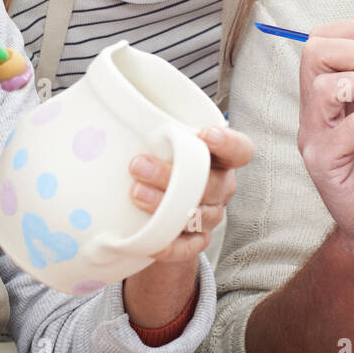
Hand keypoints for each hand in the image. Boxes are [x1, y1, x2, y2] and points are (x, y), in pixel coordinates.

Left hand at [128, 123, 250, 264]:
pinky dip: (168, 243)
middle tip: (138, 164)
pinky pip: (187, 247)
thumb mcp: (164, 144)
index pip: (240, 149)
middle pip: (209, 184)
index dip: (228, 143)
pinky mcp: (197, 241)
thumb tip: (113, 105)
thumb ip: (155, 130)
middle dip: (173, 175)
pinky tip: (148, 238)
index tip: (204, 134)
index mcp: (220, 158)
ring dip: (164, 206)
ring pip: (196, 215)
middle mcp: (221, 186)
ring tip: (134, 193)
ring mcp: (211, 215)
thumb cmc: (162, 163)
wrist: (158, 211)